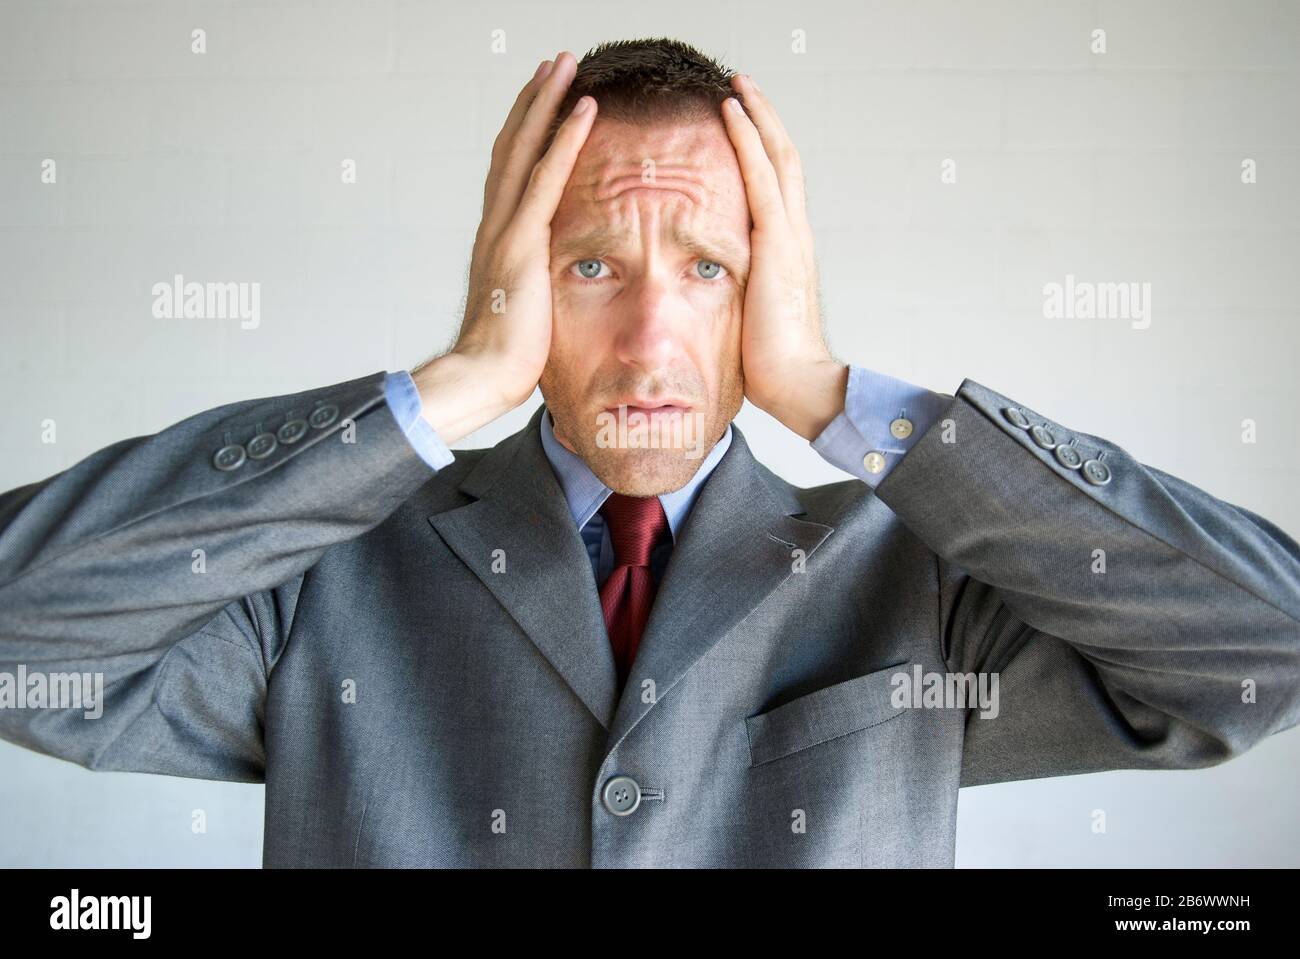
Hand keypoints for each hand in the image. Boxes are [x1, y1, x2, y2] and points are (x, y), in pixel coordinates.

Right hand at [413, 52, 597, 443]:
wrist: (482, 376)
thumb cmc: (507, 356)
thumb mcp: (527, 309)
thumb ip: (537, 284)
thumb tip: (554, 283)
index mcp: (498, 238)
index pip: (511, 172)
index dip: (526, 131)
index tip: (545, 100)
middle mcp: (496, 224)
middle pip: (512, 145)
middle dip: (534, 100)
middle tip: (555, 63)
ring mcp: (505, 230)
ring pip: (525, 148)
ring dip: (546, 102)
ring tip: (566, 65)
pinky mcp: (522, 243)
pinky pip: (547, 179)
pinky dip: (564, 140)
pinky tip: (582, 109)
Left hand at [721, 74, 847, 440]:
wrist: (799, 384)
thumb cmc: (772, 365)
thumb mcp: (750, 319)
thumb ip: (738, 297)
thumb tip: (710, 297)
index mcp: (787, 253)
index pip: (778, 188)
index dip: (762, 152)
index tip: (742, 124)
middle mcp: (794, 235)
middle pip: (783, 161)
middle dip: (763, 120)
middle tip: (742, 86)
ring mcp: (789, 235)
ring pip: (776, 158)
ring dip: (756, 116)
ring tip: (737, 84)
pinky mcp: (776, 242)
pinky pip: (760, 177)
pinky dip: (747, 140)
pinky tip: (731, 113)